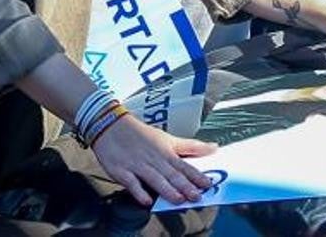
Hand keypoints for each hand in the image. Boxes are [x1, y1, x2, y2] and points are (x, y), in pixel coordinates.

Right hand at [91, 114, 215, 205]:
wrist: (111, 126)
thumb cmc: (141, 134)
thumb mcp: (167, 138)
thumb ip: (190, 146)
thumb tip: (214, 148)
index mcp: (165, 152)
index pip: (184, 165)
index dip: (196, 175)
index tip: (208, 184)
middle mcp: (153, 159)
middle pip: (171, 174)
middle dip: (185, 185)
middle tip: (196, 196)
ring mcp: (137, 165)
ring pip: (154, 179)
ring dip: (167, 189)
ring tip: (178, 199)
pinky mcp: (121, 171)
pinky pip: (131, 183)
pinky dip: (139, 191)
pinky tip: (146, 200)